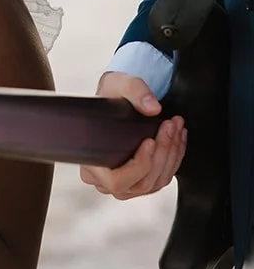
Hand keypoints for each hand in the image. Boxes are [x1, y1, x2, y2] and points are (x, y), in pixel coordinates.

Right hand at [79, 73, 186, 199]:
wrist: (118, 101)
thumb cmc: (110, 98)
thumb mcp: (116, 84)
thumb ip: (134, 90)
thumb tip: (152, 107)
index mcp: (92, 164)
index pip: (116, 180)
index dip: (138, 166)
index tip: (150, 141)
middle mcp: (104, 180)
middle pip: (141, 182)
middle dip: (162, 154)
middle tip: (169, 127)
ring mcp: (124, 183)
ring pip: (155, 182)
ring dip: (171, 155)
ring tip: (175, 128)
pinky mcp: (140, 181)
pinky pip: (162, 179)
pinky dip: (174, 159)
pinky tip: (177, 139)